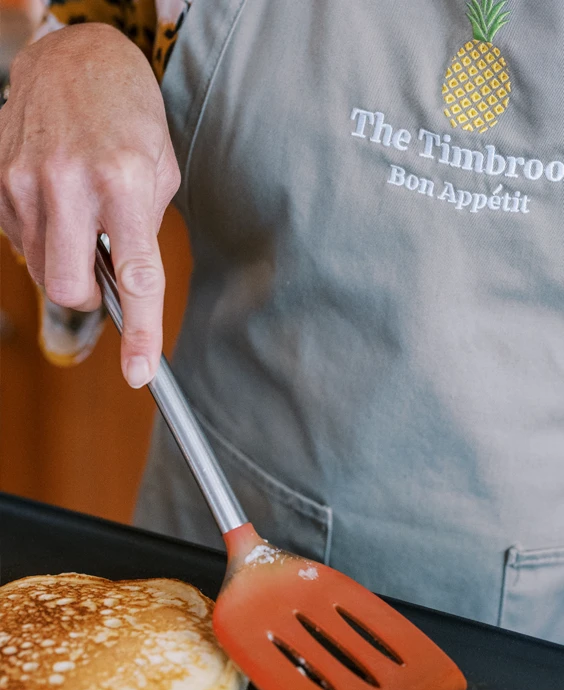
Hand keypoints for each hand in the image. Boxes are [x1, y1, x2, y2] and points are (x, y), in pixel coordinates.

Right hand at [0, 23, 180, 387]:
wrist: (76, 59)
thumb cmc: (130, 118)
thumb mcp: (160, 173)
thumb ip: (145, 230)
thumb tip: (125, 284)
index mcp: (125, 183)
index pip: (136, 278)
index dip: (141, 333)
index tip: (141, 372)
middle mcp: (70, 182)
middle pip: (67, 287)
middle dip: (88, 299)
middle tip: (103, 279)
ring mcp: (25, 178)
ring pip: (40, 268)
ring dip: (65, 263)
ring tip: (84, 221)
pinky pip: (19, 238)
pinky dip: (43, 237)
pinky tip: (59, 204)